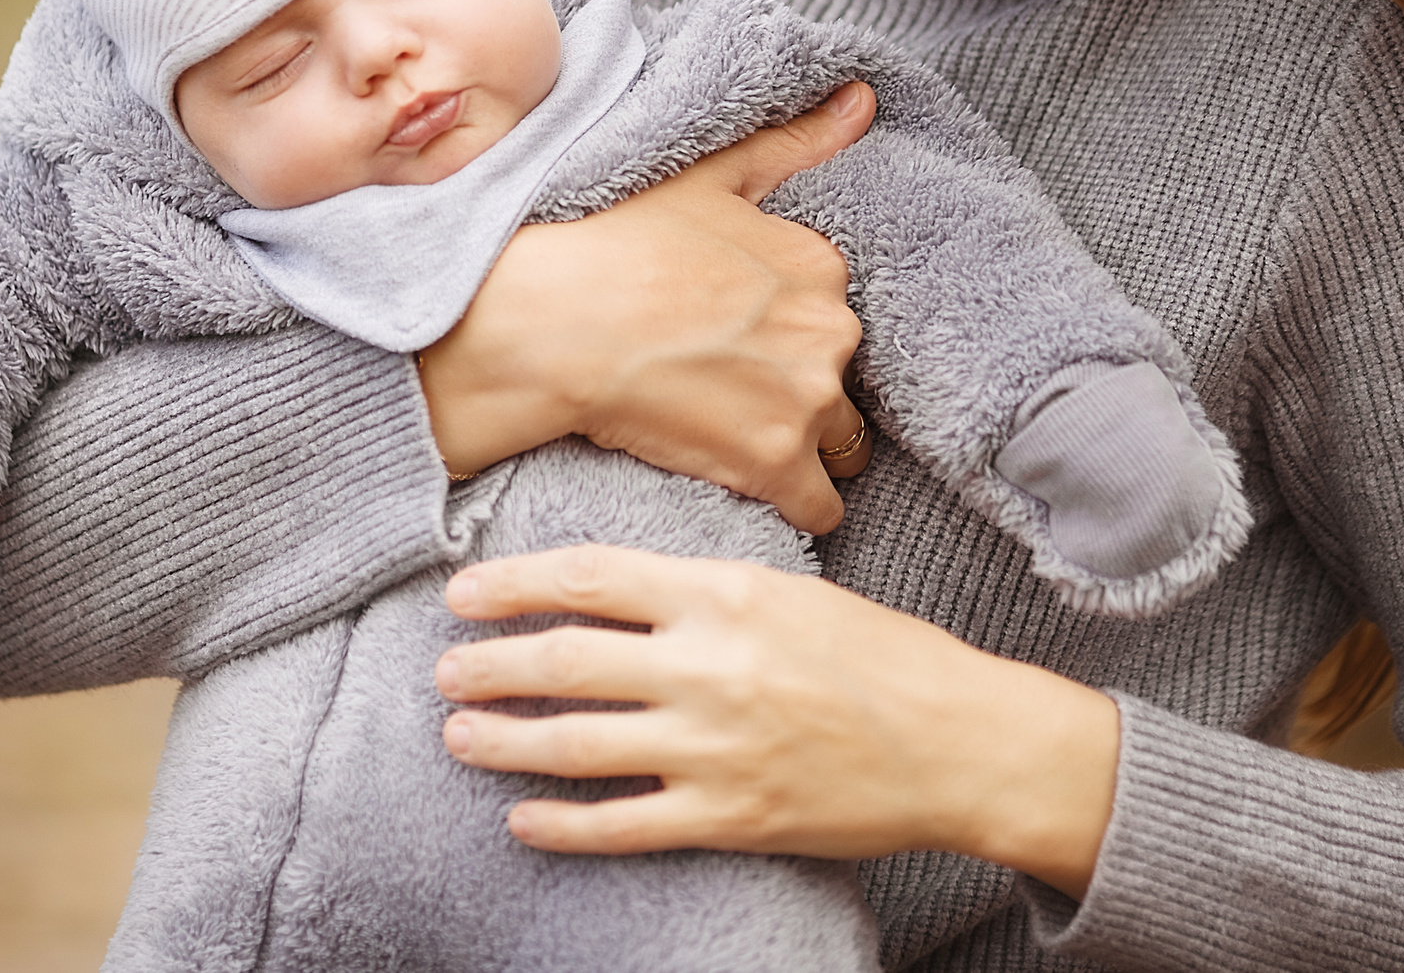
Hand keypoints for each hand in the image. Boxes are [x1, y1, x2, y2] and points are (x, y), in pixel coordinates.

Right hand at [420, 83, 876, 531]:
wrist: (552, 323)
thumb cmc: (612, 243)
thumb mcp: (704, 176)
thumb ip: (790, 143)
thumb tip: (865, 101)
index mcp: (817, 263)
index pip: (833, 314)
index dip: (790, 332)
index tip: (744, 340)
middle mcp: (830, 329)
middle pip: (842, 381)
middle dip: (802, 390)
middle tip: (732, 390)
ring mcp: (806, 399)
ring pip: (840, 446)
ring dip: (803, 448)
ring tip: (737, 438)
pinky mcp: (774, 462)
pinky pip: (820, 507)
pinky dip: (795, 505)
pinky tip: (755, 490)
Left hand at [434, 545, 1119, 897]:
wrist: (959, 743)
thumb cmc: (879, 654)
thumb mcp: (786, 589)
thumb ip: (697, 588)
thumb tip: (605, 587)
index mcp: (723, 593)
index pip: (588, 577)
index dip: (512, 584)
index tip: (461, 591)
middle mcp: (709, 666)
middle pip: (564, 660)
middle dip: (487, 665)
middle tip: (444, 668)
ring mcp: (714, 747)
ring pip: (575, 745)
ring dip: (503, 741)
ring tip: (458, 735)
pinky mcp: (728, 816)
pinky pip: (621, 826)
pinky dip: (561, 826)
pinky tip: (522, 820)